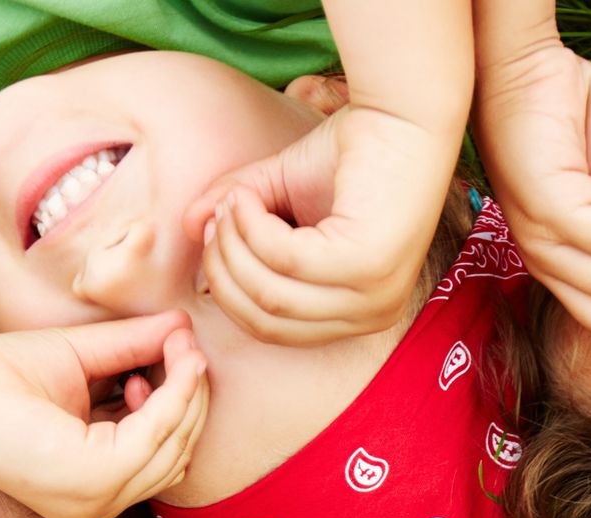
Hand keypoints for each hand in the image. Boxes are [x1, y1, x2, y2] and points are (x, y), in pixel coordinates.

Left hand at [0, 311, 208, 517]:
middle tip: (187, 347)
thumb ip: (133, 348)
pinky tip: (171, 360)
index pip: (162, 455)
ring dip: (186, 392)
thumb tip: (185, 327)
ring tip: (177, 347)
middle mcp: (95, 506)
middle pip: (177, 454)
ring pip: (175, 446)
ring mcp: (93, 501)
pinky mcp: (90, 480)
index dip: (181, 403)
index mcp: (90, 488)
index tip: (180, 352)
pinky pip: (157, 435)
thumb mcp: (84, 359)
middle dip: (192, 397)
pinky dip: (174, 394)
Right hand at [185, 100, 458, 347]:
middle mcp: (372, 314)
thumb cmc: (350, 153)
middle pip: (265, 320)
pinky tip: (252, 195)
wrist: (401, 115)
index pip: (270, 329)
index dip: (228, 286)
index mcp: (356, 313)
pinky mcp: (369, 265)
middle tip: (217, 215)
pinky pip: (285, 261)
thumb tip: (189, 227)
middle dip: (225, 267)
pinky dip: (255, 226)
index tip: (214, 232)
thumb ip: (235, 215)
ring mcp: (374, 295)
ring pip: (270, 294)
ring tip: (235, 199)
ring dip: (236, 243)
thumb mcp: (278, 193)